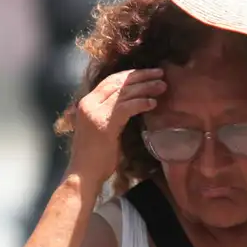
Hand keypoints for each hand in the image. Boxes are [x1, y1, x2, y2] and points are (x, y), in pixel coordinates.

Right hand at [67, 68, 165, 187]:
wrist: (84, 174)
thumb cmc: (96, 155)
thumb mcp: (103, 127)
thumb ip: (113, 114)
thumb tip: (133, 103)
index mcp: (87, 102)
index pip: (110, 81)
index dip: (130, 74)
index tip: (148, 72)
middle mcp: (88, 103)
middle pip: (118, 82)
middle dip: (141, 76)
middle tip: (160, 73)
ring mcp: (95, 113)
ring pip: (124, 93)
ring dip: (146, 87)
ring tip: (162, 86)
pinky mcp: (104, 124)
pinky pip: (127, 108)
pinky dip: (142, 103)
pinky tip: (153, 103)